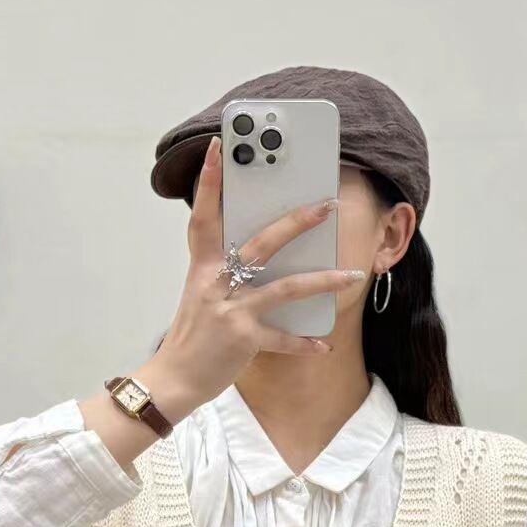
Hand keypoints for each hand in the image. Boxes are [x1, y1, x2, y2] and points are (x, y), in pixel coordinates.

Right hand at [131, 135, 364, 423]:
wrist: (174, 379)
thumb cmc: (192, 336)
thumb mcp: (201, 295)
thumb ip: (225, 273)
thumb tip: (259, 256)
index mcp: (203, 268)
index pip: (204, 217)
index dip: (209, 183)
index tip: (217, 148)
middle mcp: (217, 283)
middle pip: (261, 244)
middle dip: (296, 222)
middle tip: (325, 205)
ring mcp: (231, 311)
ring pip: (285, 288)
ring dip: (323, 281)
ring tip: (352, 275)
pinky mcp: (243, 339)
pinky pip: (282, 338)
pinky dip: (305, 343)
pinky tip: (324, 345)